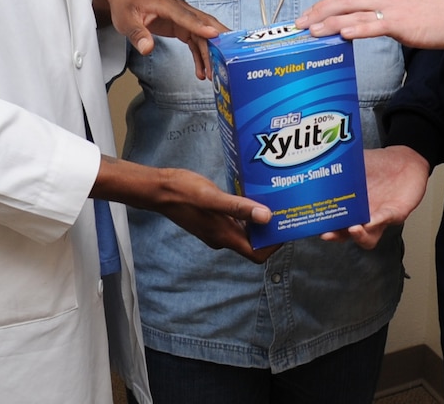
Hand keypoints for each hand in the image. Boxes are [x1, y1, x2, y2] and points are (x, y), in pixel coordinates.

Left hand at [93, 0, 228, 78]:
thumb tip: (147, 48)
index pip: (186, 16)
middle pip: (203, 24)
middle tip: (227, 56)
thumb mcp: (126, 21)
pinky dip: (199, 55)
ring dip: (208, 53)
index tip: (215, 35)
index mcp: (166, 4)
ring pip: (202, 35)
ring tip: (213, 73)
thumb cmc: (125, 6)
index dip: (200, 26)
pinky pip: (195, 41)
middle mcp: (179, 9)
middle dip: (216, 40)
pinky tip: (202, 70)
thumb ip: (137, 34)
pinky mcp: (181, 26)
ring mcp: (182, 17)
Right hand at [93, 156, 276, 262]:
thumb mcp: (212, 198)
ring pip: (245, 231)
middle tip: (283, 208)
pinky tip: (251, 195)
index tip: (284, 225)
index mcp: (223, 237)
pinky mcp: (213, 219)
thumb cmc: (184, 192)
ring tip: (272, 199)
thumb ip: (239, 208)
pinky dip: (247, 211)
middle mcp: (222, 237)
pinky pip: (236, 220)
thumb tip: (267, 217)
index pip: (256, 254)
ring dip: (259, 219)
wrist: (159, 189)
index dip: (273, 245)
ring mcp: (217, 229)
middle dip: (270, 229)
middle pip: (254, 243)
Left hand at [297, 0, 443, 49]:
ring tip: (310, 31)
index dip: (324, 4)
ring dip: (328, 21)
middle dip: (318, 11)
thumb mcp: (406, 13)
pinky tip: (341, 34)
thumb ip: (384, 18)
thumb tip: (366, 26)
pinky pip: (374, 25)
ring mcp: (392, 9)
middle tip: (298, 24)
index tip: (308, 14)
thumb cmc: (439, 17)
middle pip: (342, 0)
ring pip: (352, 11)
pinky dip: (355, 28)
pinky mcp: (402, 24)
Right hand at [320, 146, 429, 248]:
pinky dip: (379, 220)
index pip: (333, 220)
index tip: (313, 222)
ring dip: (359, 236)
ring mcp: (378, 217)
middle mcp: (362, 215)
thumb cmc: (379, 164)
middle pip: (346, 234)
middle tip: (328, 233)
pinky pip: (385, 220)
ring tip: (353, 228)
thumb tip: (322, 156)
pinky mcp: (395, 214)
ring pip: (368, 237)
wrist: (405, 161)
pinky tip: (372, 219)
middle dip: (337, 236)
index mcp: (349, 204)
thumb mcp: (356, 162)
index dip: (323, 224)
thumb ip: (341, 162)